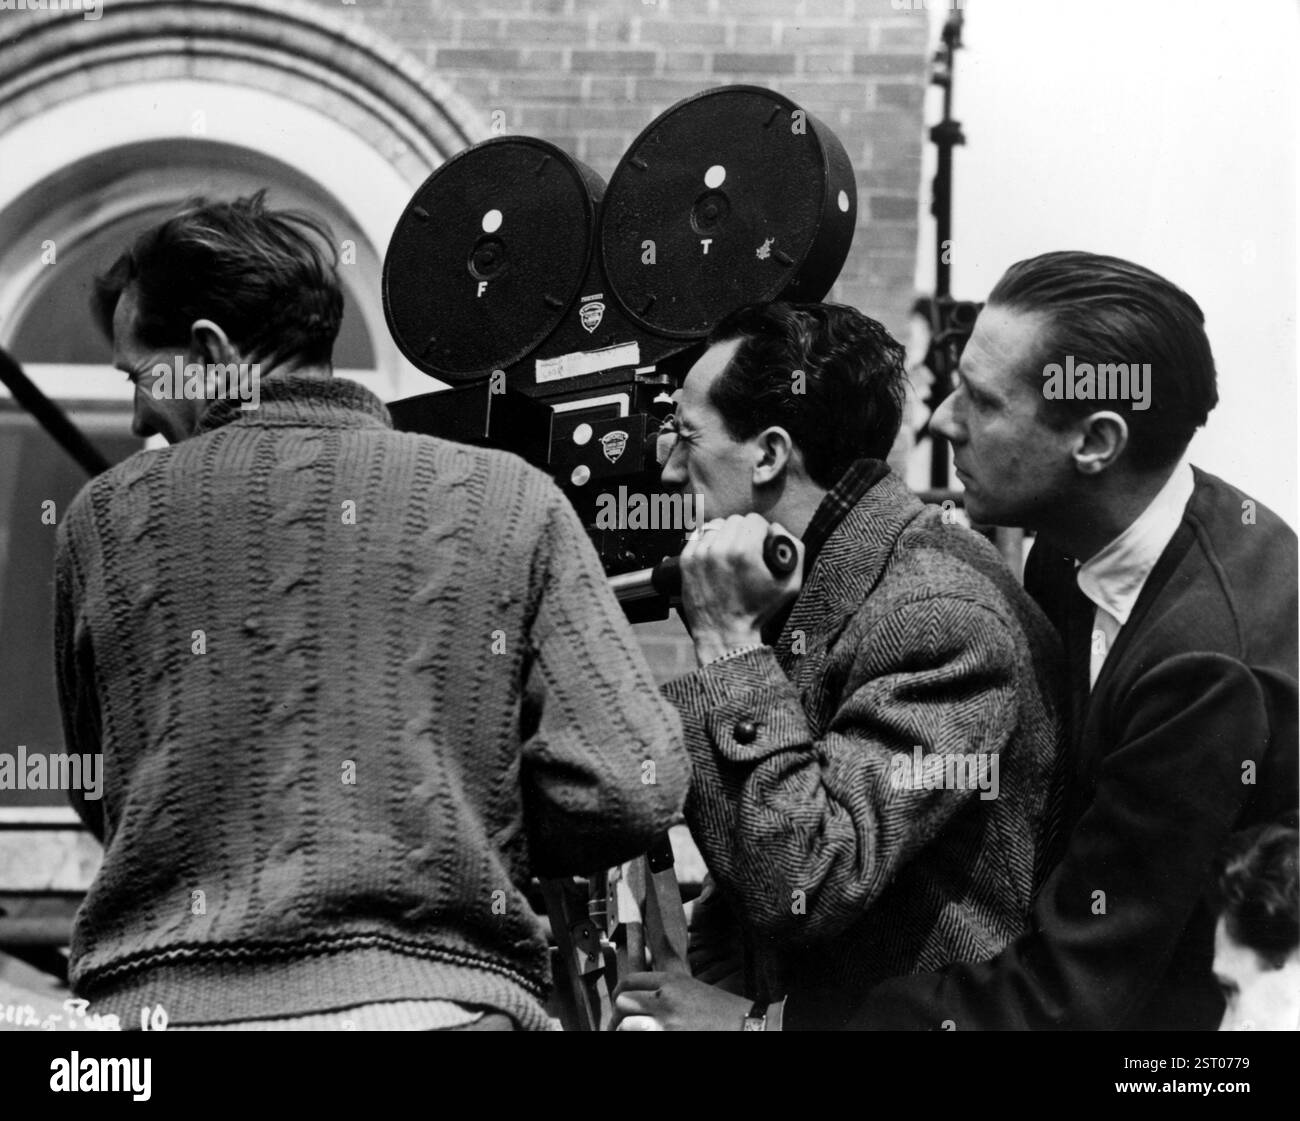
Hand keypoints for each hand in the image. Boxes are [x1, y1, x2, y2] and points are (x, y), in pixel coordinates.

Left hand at [612, 972, 754, 1030]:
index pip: (629, 981)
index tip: (618, 1004)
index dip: (619, 993)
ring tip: (628, 1034)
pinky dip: (638, 1038)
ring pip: (626, 1025)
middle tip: (619, 1025)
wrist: (747, 1027)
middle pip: (623, 1002)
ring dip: (625, 1031)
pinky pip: (641, 1039)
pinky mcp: (669, 1040)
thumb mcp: (692, 988)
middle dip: (619, 1015)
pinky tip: (643, 1038)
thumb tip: (641, 994)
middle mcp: (665, 999)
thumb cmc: (724, 1011)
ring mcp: (666, 1024)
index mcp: (671, 981)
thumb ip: (666, 988)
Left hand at [680, 514, 802, 664]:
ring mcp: (699, 555)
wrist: (725, 634)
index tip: (762, 543)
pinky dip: (709, 542)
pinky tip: (716, 556)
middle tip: (748, 549)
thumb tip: (776, 528)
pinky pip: (699, 536)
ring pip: (716, 526)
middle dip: (745, 531)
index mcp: (744, 552)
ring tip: (731, 553)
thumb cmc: (758, 611)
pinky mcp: (686, 561)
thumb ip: (794, 548)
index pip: (755, 519)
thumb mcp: (789, 585)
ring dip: (726, 535)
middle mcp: (719, 550)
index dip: (763, 530)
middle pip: (735, 520)